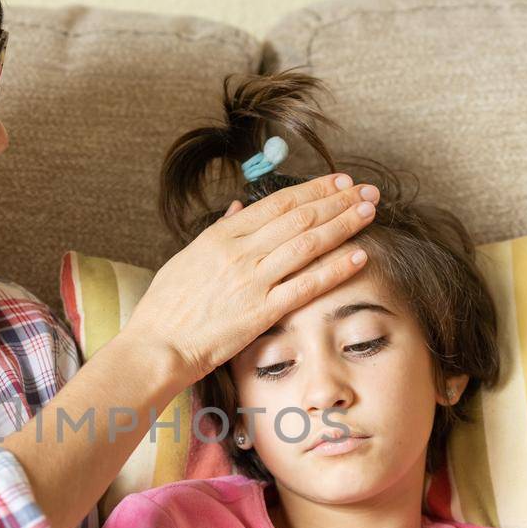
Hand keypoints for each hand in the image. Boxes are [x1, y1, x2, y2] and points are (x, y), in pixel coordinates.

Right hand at [124, 175, 378, 382]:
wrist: (156, 346)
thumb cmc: (166, 308)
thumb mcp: (187, 258)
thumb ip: (218, 232)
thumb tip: (237, 208)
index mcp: (221, 236)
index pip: (277, 203)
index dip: (313, 189)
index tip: (338, 180)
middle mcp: (240, 252)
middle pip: (299, 217)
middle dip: (338, 200)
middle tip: (367, 190)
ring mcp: (252, 281)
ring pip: (308, 243)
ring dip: (343, 224)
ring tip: (370, 211)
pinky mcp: (261, 312)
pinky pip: (306, 285)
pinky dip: (335, 268)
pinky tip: (359, 255)